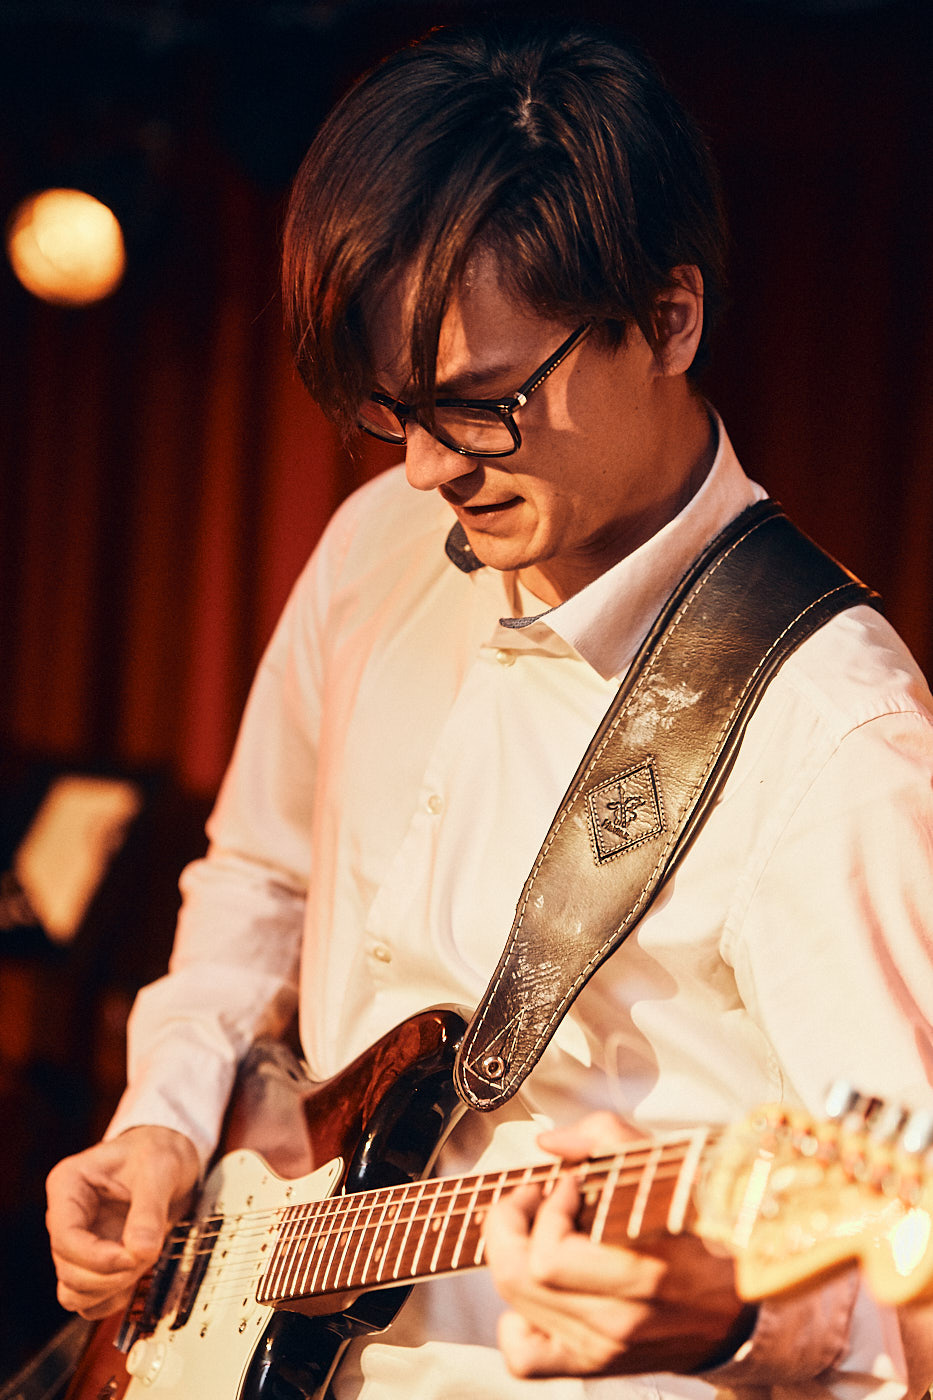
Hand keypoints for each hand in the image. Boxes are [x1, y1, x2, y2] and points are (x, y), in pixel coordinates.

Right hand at [46, 1126, 199, 1318]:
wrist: (170, 1156)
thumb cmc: (157, 1150)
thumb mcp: (160, 1168)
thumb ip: (149, 1210)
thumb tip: (140, 1251)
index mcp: (69, 1186)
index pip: (65, 1238)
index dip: (97, 1257)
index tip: (131, 1257)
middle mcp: (67, 1218)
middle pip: (69, 1271)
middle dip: (110, 1274)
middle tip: (145, 1256)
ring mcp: (80, 1242)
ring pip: (75, 1291)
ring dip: (111, 1288)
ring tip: (143, 1262)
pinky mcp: (96, 1261)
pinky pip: (91, 1299)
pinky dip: (113, 1298)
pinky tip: (137, 1279)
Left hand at [483, 1112, 755, 1378]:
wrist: (741, 1306)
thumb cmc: (705, 1233)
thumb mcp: (670, 1169)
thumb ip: (606, 1138)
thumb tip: (551, 1144)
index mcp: (641, 1277)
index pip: (550, 1256)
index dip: (545, 1208)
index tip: (566, 1183)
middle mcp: (618, 1323)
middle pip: (520, 1280)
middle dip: (509, 1225)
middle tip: (530, 1199)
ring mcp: (603, 1350)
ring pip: (517, 1308)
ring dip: (511, 1256)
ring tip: (533, 1231)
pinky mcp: (594, 1365)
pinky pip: (525, 1359)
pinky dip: (513, 1323)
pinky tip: (533, 1291)